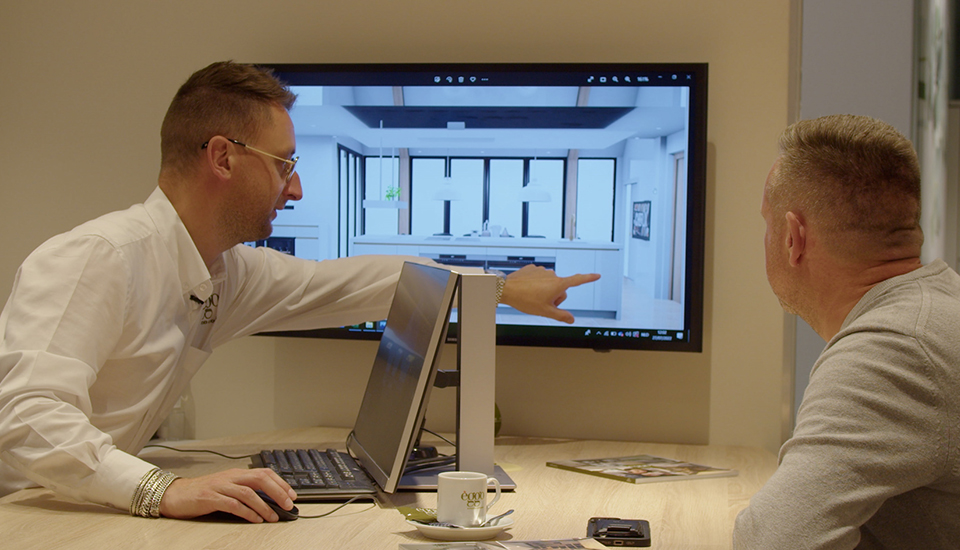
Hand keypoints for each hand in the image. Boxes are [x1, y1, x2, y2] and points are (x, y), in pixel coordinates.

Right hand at [158, 468, 295, 522]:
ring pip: (248, 492)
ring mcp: (220, 486)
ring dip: (264, 505)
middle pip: (260, 479)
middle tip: (288, 504)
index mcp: (236, 473)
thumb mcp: (226, 488)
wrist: (175, 494)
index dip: (280, 483)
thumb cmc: (202, 492)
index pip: (264, 473)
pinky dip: (247, 512)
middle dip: (277, 491)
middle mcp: (230, 477)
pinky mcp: (210, 497)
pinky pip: (233, 504)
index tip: (292, 495)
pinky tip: (255, 519)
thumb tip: (268, 501)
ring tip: (274, 517)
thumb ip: (244, 490)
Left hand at [500, 264, 600, 323]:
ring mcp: (542, 270)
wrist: (507, 289)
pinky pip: (539, 278)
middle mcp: (551, 275)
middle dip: (555, 296)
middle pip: (560, 288)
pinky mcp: (533, 268)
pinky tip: (528, 289)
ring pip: (549, 283)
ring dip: (545, 290)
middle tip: (543, 302)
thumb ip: (561, 315)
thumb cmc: (524, 299)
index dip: (588, 278)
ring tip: (533, 296)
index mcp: (557, 284)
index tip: (597, 275)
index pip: (578, 280)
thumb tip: (571, 319)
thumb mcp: (545, 312)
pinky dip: (536, 284)